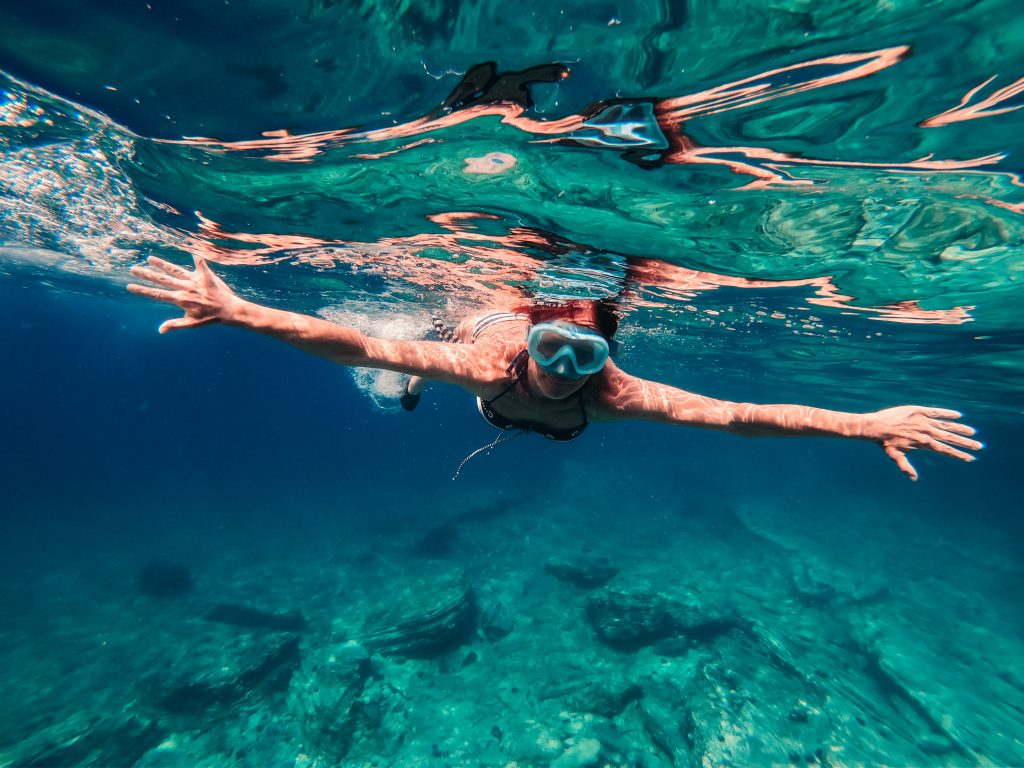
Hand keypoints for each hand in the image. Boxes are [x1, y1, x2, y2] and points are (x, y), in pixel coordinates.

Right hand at [127, 255, 243, 332]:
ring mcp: (195, 281)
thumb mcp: (191, 324)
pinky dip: (197, 257)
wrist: (229, 311)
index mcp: (181, 300)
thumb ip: (175, 324)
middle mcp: (186, 289)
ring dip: (162, 264)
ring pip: (175, 271)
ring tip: (150, 258)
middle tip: (133, 269)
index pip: (157, 294)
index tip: (130, 286)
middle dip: (147, 275)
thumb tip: (160, 330)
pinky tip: (192, 250)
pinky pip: (200, 264)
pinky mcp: (206, 276)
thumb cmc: (210, 318)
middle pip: (162, 280)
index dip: (143, 290)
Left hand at [863, 406, 981, 480]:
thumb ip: (905, 467)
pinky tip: (958, 415)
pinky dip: (947, 413)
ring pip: (946, 425)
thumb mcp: (895, 456)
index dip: (959, 454)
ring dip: (960, 429)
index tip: (970, 458)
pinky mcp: (919, 410)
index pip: (946, 451)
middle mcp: (927, 432)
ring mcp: (924, 421)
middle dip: (965, 443)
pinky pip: (937, 411)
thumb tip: (914, 479)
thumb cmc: (884, 442)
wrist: (875, 426)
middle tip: (979, 446)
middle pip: (950, 438)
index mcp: (923, 444)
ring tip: (972, 433)